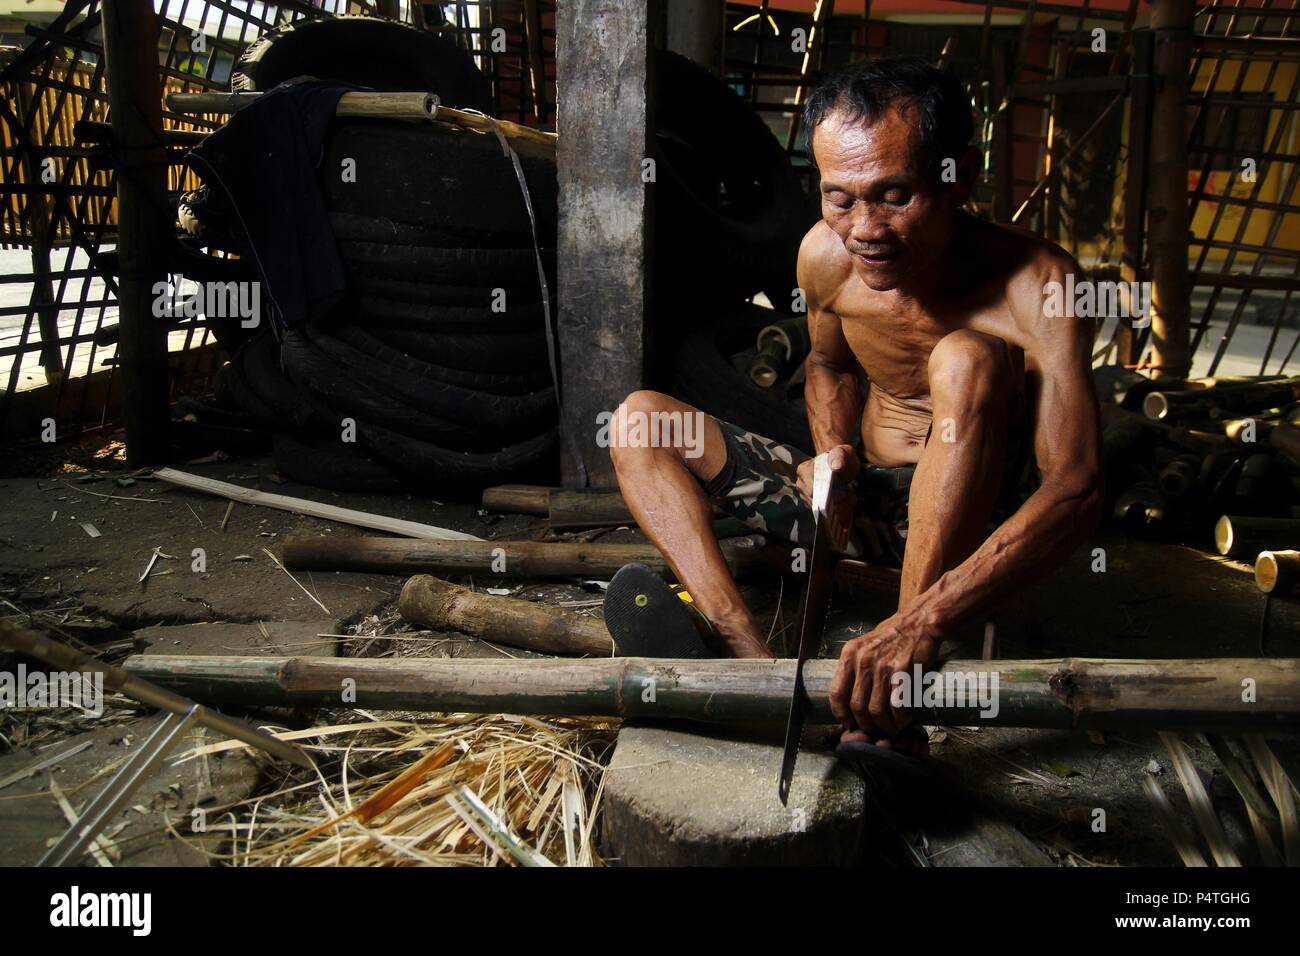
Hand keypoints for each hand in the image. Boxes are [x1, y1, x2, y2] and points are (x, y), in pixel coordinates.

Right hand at [796, 444, 858, 551]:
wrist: (839, 464)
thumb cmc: (840, 457)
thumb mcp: (843, 452)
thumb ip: (840, 455)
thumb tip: (836, 466)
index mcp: (804, 471)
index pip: (812, 489)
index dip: (829, 494)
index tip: (845, 493)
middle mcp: (802, 486)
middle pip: (817, 503)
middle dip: (837, 504)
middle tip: (851, 497)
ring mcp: (807, 497)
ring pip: (822, 512)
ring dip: (840, 509)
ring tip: (851, 499)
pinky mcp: (815, 506)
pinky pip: (826, 515)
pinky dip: (839, 514)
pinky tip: (848, 508)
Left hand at [828, 612, 937, 740]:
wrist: (919, 621)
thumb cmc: (893, 636)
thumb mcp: (866, 647)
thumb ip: (856, 670)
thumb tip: (851, 703)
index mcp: (850, 655)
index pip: (836, 693)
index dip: (842, 715)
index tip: (850, 723)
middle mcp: (863, 660)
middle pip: (857, 707)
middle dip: (867, 725)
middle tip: (876, 730)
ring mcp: (883, 666)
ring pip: (876, 710)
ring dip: (885, 725)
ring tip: (892, 727)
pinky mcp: (903, 672)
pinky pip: (897, 706)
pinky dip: (900, 718)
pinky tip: (904, 718)